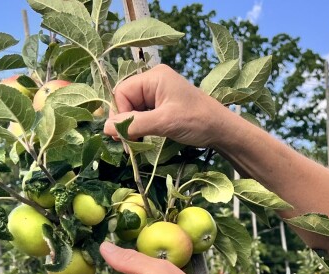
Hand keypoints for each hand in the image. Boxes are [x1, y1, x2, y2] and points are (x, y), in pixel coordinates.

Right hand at [103, 64, 235, 146]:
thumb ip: (135, 124)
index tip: (122, 134)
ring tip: (136, 142)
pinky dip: (141, 127)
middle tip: (128, 142)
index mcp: (154, 77)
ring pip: (133, 109)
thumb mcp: (164, 122)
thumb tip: (106, 128)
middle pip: (126, 100)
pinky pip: (143, 115)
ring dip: (133, 126)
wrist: (222, 130)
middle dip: (125, 120)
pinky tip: (144, 138)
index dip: (119, 112)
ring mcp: (159, 94)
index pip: (122, 91)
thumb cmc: (197, 121)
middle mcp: (154, 81)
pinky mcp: (163, 106)